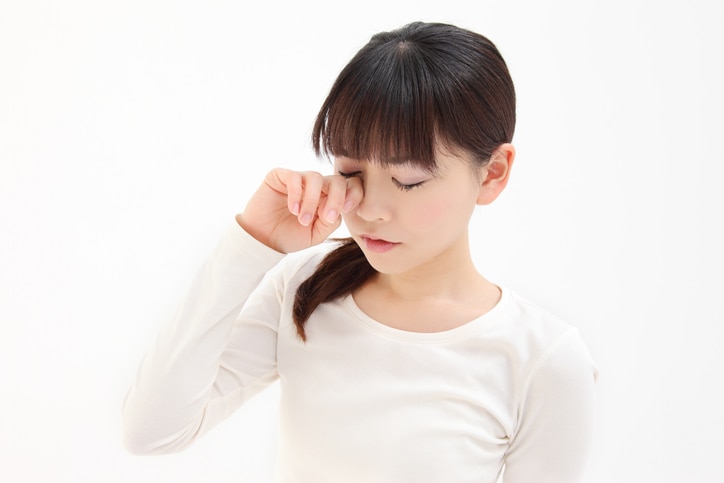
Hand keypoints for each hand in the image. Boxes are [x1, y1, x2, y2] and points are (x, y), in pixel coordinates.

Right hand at [237, 168, 362, 252]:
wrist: (264, 240)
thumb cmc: (290, 236)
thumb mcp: (316, 234)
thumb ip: (331, 222)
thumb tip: (338, 210)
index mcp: (328, 198)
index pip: (349, 187)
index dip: (354, 194)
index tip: (347, 210)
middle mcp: (316, 186)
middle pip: (336, 180)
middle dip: (337, 198)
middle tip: (327, 217)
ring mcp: (298, 180)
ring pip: (316, 178)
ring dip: (312, 201)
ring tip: (303, 220)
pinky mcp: (280, 176)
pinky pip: (294, 176)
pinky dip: (297, 194)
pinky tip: (293, 209)